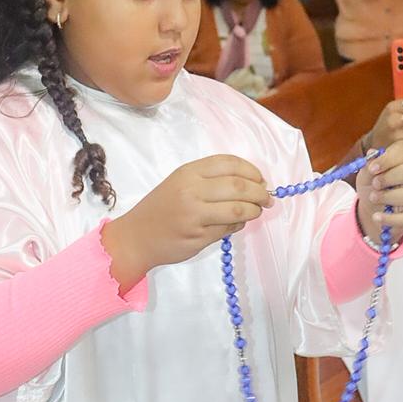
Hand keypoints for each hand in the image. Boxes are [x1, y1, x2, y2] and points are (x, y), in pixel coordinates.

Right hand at [102, 155, 270, 290]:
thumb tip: (251, 183)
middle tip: (266, 199)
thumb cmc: (161, 209)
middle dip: (259, 192)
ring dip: (254, 211)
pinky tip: (236, 223)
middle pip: (239, 186)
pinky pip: (229, 228)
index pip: (229, 164)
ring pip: (238, 209)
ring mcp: (195, 214)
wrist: (136, 237)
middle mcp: (192, 190)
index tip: (260, 179)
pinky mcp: (199, 236)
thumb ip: (210, 181)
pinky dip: (239, 225)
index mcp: (188, 172)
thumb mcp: (180, 184)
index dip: (251, 171)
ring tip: (256, 212)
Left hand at [355, 140, 402, 243]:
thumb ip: (369, 166)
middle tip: (375, 184)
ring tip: (374, 198)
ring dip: (389, 197)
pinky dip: (390, 218)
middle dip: (391, 177)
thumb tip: (372, 154)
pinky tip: (377, 216)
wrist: (372, 209)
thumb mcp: (365, 175)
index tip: (372, 169)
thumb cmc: (372, 186)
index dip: (388, 158)